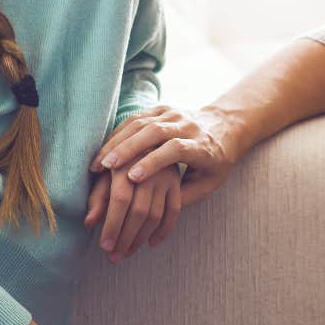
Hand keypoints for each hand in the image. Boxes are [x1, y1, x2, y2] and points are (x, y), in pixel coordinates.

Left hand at [84, 158, 181, 259]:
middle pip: (139, 210)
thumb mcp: (104, 175)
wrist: (146, 142)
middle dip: (125, 238)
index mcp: (127, 164)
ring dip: (141, 238)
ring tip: (127, 253)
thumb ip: (97, 197)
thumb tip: (89, 223)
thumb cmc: (117, 162)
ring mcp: (166, 176)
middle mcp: (149, 169)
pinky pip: (174, 211)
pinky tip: (152, 244)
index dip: (112, 225)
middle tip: (114, 258)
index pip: (120, 200)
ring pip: (156, 214)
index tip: (104, 246)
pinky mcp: (177, 183)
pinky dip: (164, 230)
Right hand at [88, 105, 237, 206]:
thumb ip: (184, 197)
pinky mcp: (162, 109)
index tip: (133, 177)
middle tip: (107, 167)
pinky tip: (104, 150)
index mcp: (201, 145)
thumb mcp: (209, 184)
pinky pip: (137, 118)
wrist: (224, 126)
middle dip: (129, 149)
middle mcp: (187, 125)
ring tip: (100, 163)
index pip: (176, 149)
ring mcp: (173, 114)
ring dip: (118, 141)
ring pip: (142, 123)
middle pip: (155, 132)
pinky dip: (119, 133)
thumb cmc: (216, 162)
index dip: (154, 161)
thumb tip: (154, 215)